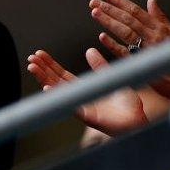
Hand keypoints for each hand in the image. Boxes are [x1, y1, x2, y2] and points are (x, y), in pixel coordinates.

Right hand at [27, 49, 147, 134]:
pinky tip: (48, 88)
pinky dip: (58, 97)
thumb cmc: (127, 104)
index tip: (39, 54)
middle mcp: (79, 98)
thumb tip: (89, 50)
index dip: (50, 65)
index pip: (62, 75)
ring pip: (58, 92)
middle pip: (56, 82)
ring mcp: (81, 107)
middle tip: (31, 58)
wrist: (138, 120)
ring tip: (33, 68)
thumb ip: (100, 66)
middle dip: (42, 70)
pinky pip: (70, 106)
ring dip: (44, 80)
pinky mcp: (88, 117)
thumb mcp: (111, 78)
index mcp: (83, 89)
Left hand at [90, 0, 169, 100]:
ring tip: (95, 13)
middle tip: (93, 2)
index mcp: (159, 27)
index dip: (119, 1)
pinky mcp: (144, 65)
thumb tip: (151, 0)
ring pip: (126, 31)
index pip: (135, 10)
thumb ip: (160, 17)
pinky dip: (114, 44)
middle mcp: (153, 36)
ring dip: (109, 21)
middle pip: (128, 18)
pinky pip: (126, 53)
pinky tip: (102, 37)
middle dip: (110, 8)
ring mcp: (148, 50)